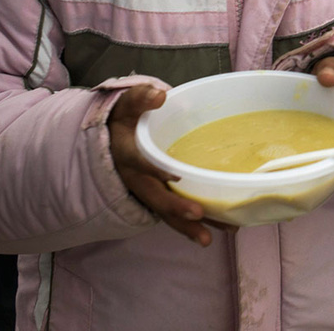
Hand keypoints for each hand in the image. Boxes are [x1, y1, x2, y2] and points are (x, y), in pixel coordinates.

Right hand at [108, 85, 212, 245]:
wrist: (112, 143)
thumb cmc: (126, 122)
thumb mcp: (127, 106)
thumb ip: (140, 98)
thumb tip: (159, 95)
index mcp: (128, 153)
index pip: (139, 162)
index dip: (155, 169)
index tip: (175, 174)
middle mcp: (136, 178)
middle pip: (155, 196)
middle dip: (175, 206)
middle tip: (197, 214)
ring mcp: (148, 192)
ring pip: (166, 212)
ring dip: (187, 226)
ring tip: (209, 239)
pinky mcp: (159, 198)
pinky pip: (174, 215)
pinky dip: (193, 225)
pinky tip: (221, 228)